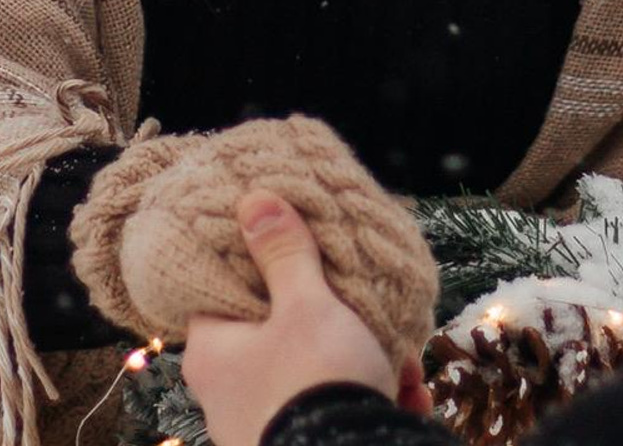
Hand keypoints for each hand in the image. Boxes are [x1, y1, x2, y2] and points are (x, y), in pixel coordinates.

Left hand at [182, 192, 433, 445]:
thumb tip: (253, 201)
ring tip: (407, 360)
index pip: (221, 291)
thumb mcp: (306, 305)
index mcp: (214, 353)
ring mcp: (260, 425)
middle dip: (333, 317)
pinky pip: (331, 411)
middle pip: (278, 331)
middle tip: (366, 303)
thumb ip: (283, 253)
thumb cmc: (316, 381)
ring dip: (364, 360)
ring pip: (315, 374)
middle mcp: (227, 393)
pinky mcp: (296, 444)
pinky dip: (370, 398)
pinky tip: (408, 395)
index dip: (259, 263)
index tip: (297, 247)